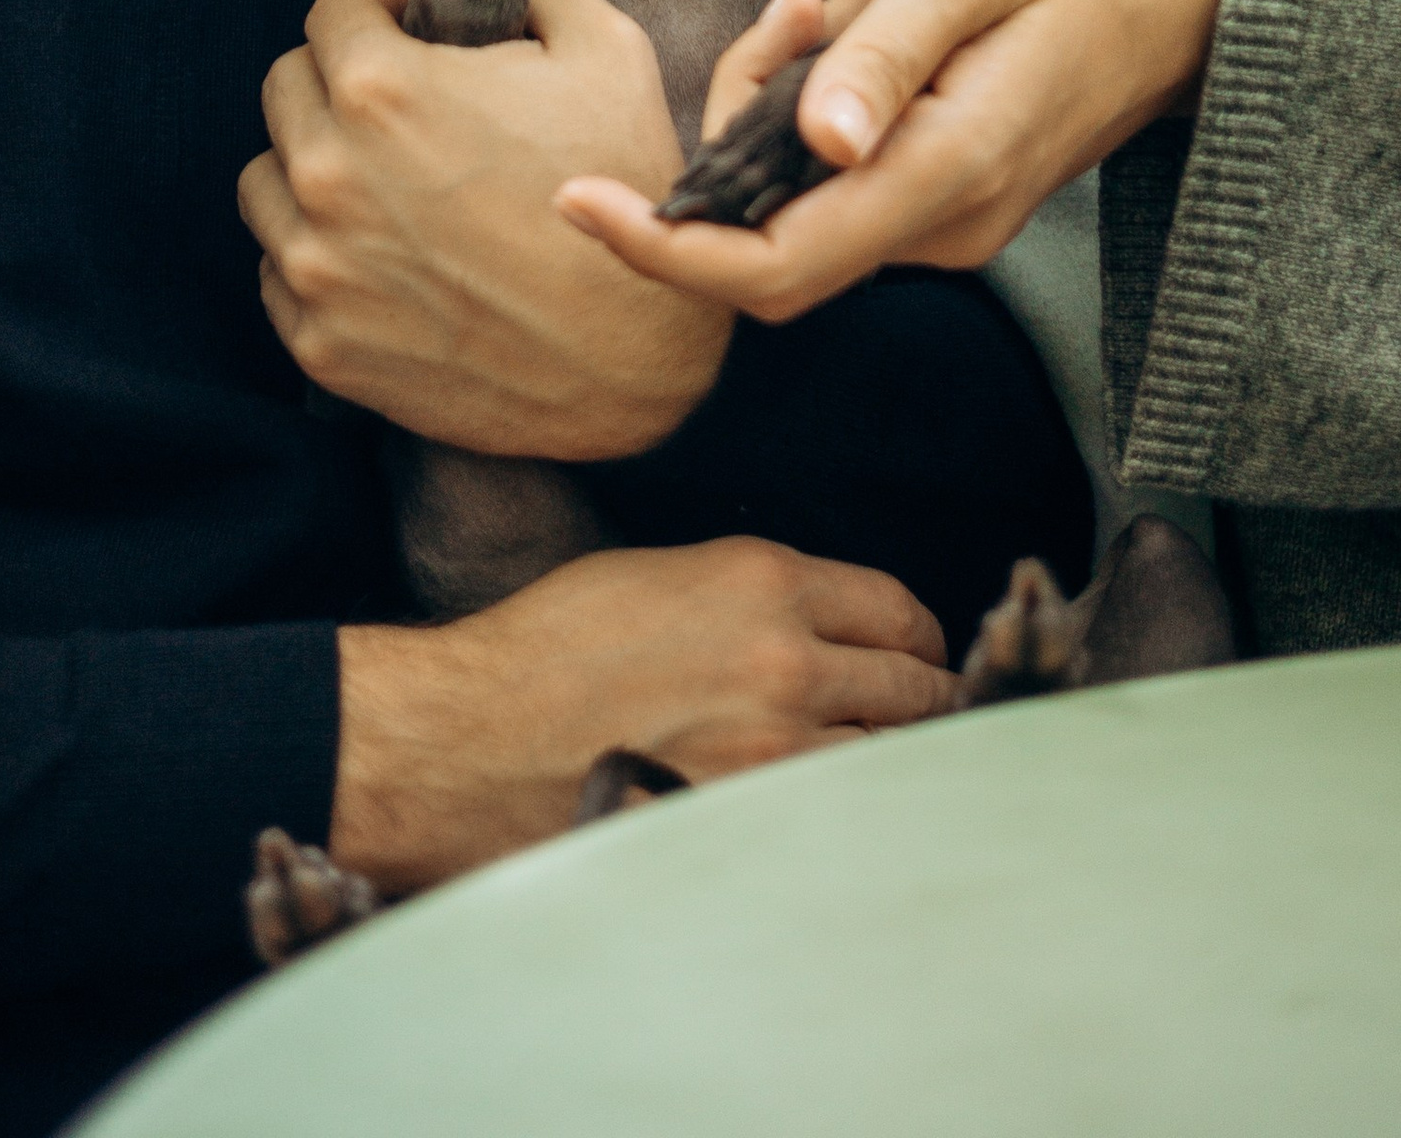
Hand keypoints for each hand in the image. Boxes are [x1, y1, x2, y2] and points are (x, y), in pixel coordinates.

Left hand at [241, 0, 729, 461]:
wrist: (639, 363)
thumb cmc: (625, 187)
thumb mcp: (602, 50)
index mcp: (382, 89)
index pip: (331, 12)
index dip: (382, 12)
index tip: (420, 33)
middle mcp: (327, 174)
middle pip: (287, 87)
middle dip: (341, 79)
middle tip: (407, 105)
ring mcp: (316, 266)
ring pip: (267, 178)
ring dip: (314, 164)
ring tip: (389, 179)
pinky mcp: (319, 343)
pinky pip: (276, 271)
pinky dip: (317, 252)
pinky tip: (388, 252)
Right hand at [332, 536, 955, 892]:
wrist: (478, 735)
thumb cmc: (550, 647)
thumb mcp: (662, 576)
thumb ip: (753, 595)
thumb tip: (819, 625)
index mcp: (764, 581)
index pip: (896, 610)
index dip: (915, 638)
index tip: (913, 655)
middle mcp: (788, 660)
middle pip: (915, 690)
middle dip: (922, 704)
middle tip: (916, 721)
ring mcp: (777, 753)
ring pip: (888, 764)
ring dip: (887, 769)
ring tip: (873, 775)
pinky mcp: (753, 824)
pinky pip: (836, 823)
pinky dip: (843, 820)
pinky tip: (827, 820)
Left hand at [558, 0, 1226, 325]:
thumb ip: (883, 53)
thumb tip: (809, 145)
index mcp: (946, 175)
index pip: (774, 266)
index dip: (662, 248)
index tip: (574, 197)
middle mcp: (942, 222)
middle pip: (768, 229)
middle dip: (731, 129)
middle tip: (802, 4)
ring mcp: (947, 214)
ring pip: (800, 189)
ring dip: (784, 94)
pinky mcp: (945, 188)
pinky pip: (839, 164)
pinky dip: (820, 93)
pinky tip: (869, 11)